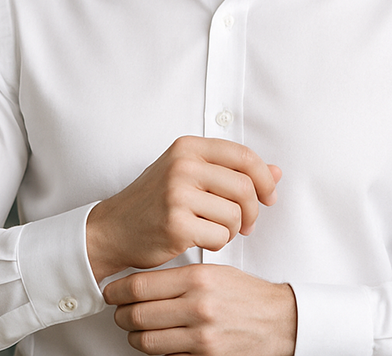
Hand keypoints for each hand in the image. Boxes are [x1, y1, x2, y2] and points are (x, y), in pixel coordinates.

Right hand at [86, 136, 280, 280]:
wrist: (114, 228)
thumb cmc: (156, 200)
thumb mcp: (191, 174)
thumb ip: (232, 170)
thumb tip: (277, 172)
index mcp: (188, 147)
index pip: (244, 156)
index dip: (264, 178)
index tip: (269, 196)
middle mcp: (183, 165)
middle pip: (245, 187)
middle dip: (253, 211)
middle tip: (246, 224)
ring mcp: (177, 194)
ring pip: (234, 215)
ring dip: (233, 229)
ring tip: (216, 230)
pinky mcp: (176, 225)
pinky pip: (220, 237)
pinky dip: (219, 244)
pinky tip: (202, 240)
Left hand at [104, 264, 296, 355]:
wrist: (280, 322)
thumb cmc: (248, 295)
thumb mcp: (215, 272)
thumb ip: (181, 277)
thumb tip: (144, 283)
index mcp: (198, 278)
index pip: (141, 285)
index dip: (117, 290)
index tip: (111, 291)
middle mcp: (197, 307)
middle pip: (137, 314)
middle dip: (121, 315)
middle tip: (118, 311)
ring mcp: (201, 337)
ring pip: (146, 341)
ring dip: (134, 336)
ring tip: (134, 329)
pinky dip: (157, 351)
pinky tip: (158, 340)